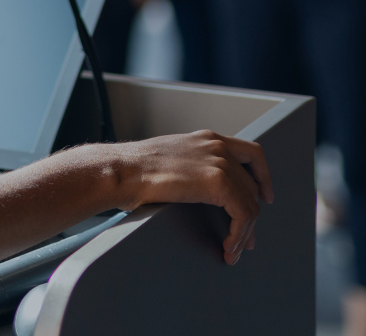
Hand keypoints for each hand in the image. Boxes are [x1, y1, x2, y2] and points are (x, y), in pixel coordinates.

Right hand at [113, 130, 273, 263]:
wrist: (123, 170)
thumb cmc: (136, 168)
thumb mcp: (172, 157)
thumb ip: (193, 164)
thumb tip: (203, 186)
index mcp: (206, 138)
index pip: (251, 153)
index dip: (262, 177)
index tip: (265, 196)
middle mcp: (217, 146)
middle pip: (252, 184)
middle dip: (252, 215)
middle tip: (246, 237)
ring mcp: (220, 162)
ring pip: (250, 204)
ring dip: (244, 233)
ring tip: (233, 250)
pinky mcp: (218, 182)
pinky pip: (243, 215)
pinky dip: (239, 236)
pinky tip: (228, 247)